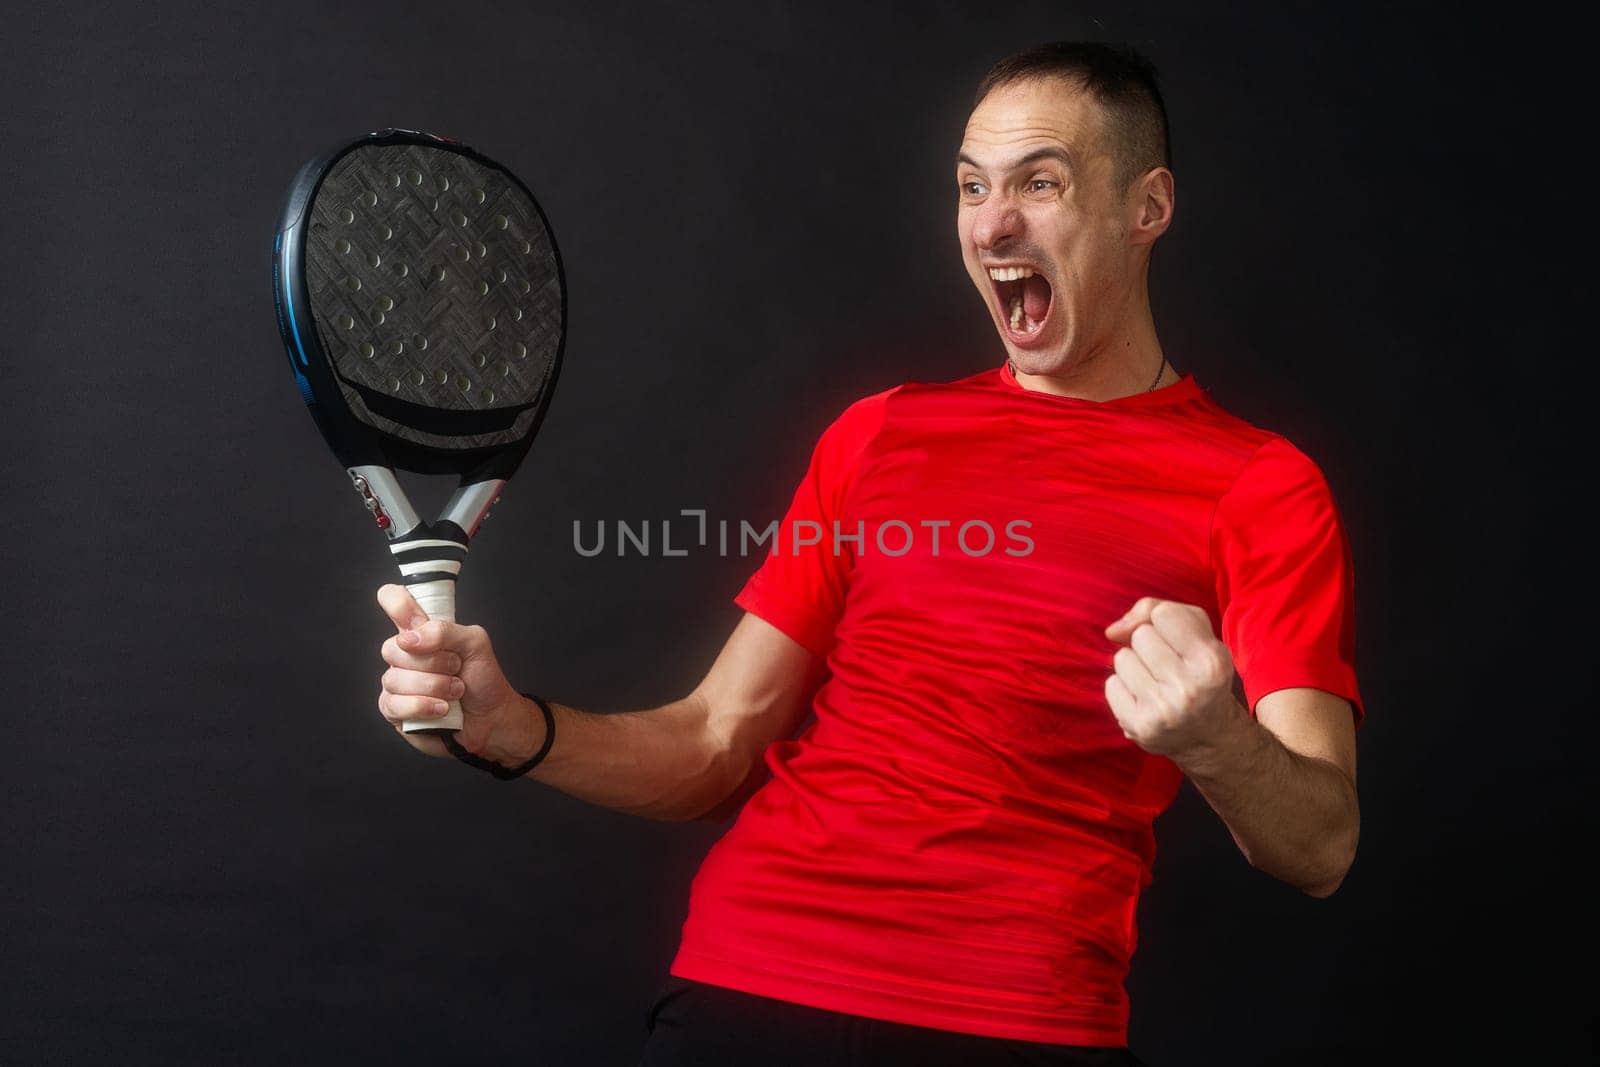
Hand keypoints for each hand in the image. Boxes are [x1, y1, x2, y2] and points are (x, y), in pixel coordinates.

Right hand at [376, 584, 526, 758]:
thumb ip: (445, 631)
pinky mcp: (394, 709)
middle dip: (433, 662)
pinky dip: (423, 706)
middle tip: (456, 668)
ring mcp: (396, 681)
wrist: (491, 718)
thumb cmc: (483, 679)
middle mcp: (404, 654)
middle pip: (392, 647)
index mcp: (421, 630)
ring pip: (395, 678)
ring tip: (455, 691)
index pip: (393, 600)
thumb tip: (409, 639)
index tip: (416, 621)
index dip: (397, 603)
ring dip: (434, 686)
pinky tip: (441, 709)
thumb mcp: (475, 643)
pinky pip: (394, 704)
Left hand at [1103, 597, 1244, 762]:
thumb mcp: (1198, 634)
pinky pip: (1111, 685)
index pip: (1163, 613)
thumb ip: (1157, 610)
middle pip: (1140, 635)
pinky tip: (1145, 700)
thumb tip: (1112, 631)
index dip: (1166, 622)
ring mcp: (1162, 710)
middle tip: (1169, 668)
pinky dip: (1123, 688)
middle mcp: (1189, 688)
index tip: (1179, 642)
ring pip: (1122, 658)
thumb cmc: (1199, 672)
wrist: (1209, 735)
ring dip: (1135, 666)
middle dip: (1150, 646)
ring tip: (1157, 684)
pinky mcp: (1139, 726)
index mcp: (1211, 662)